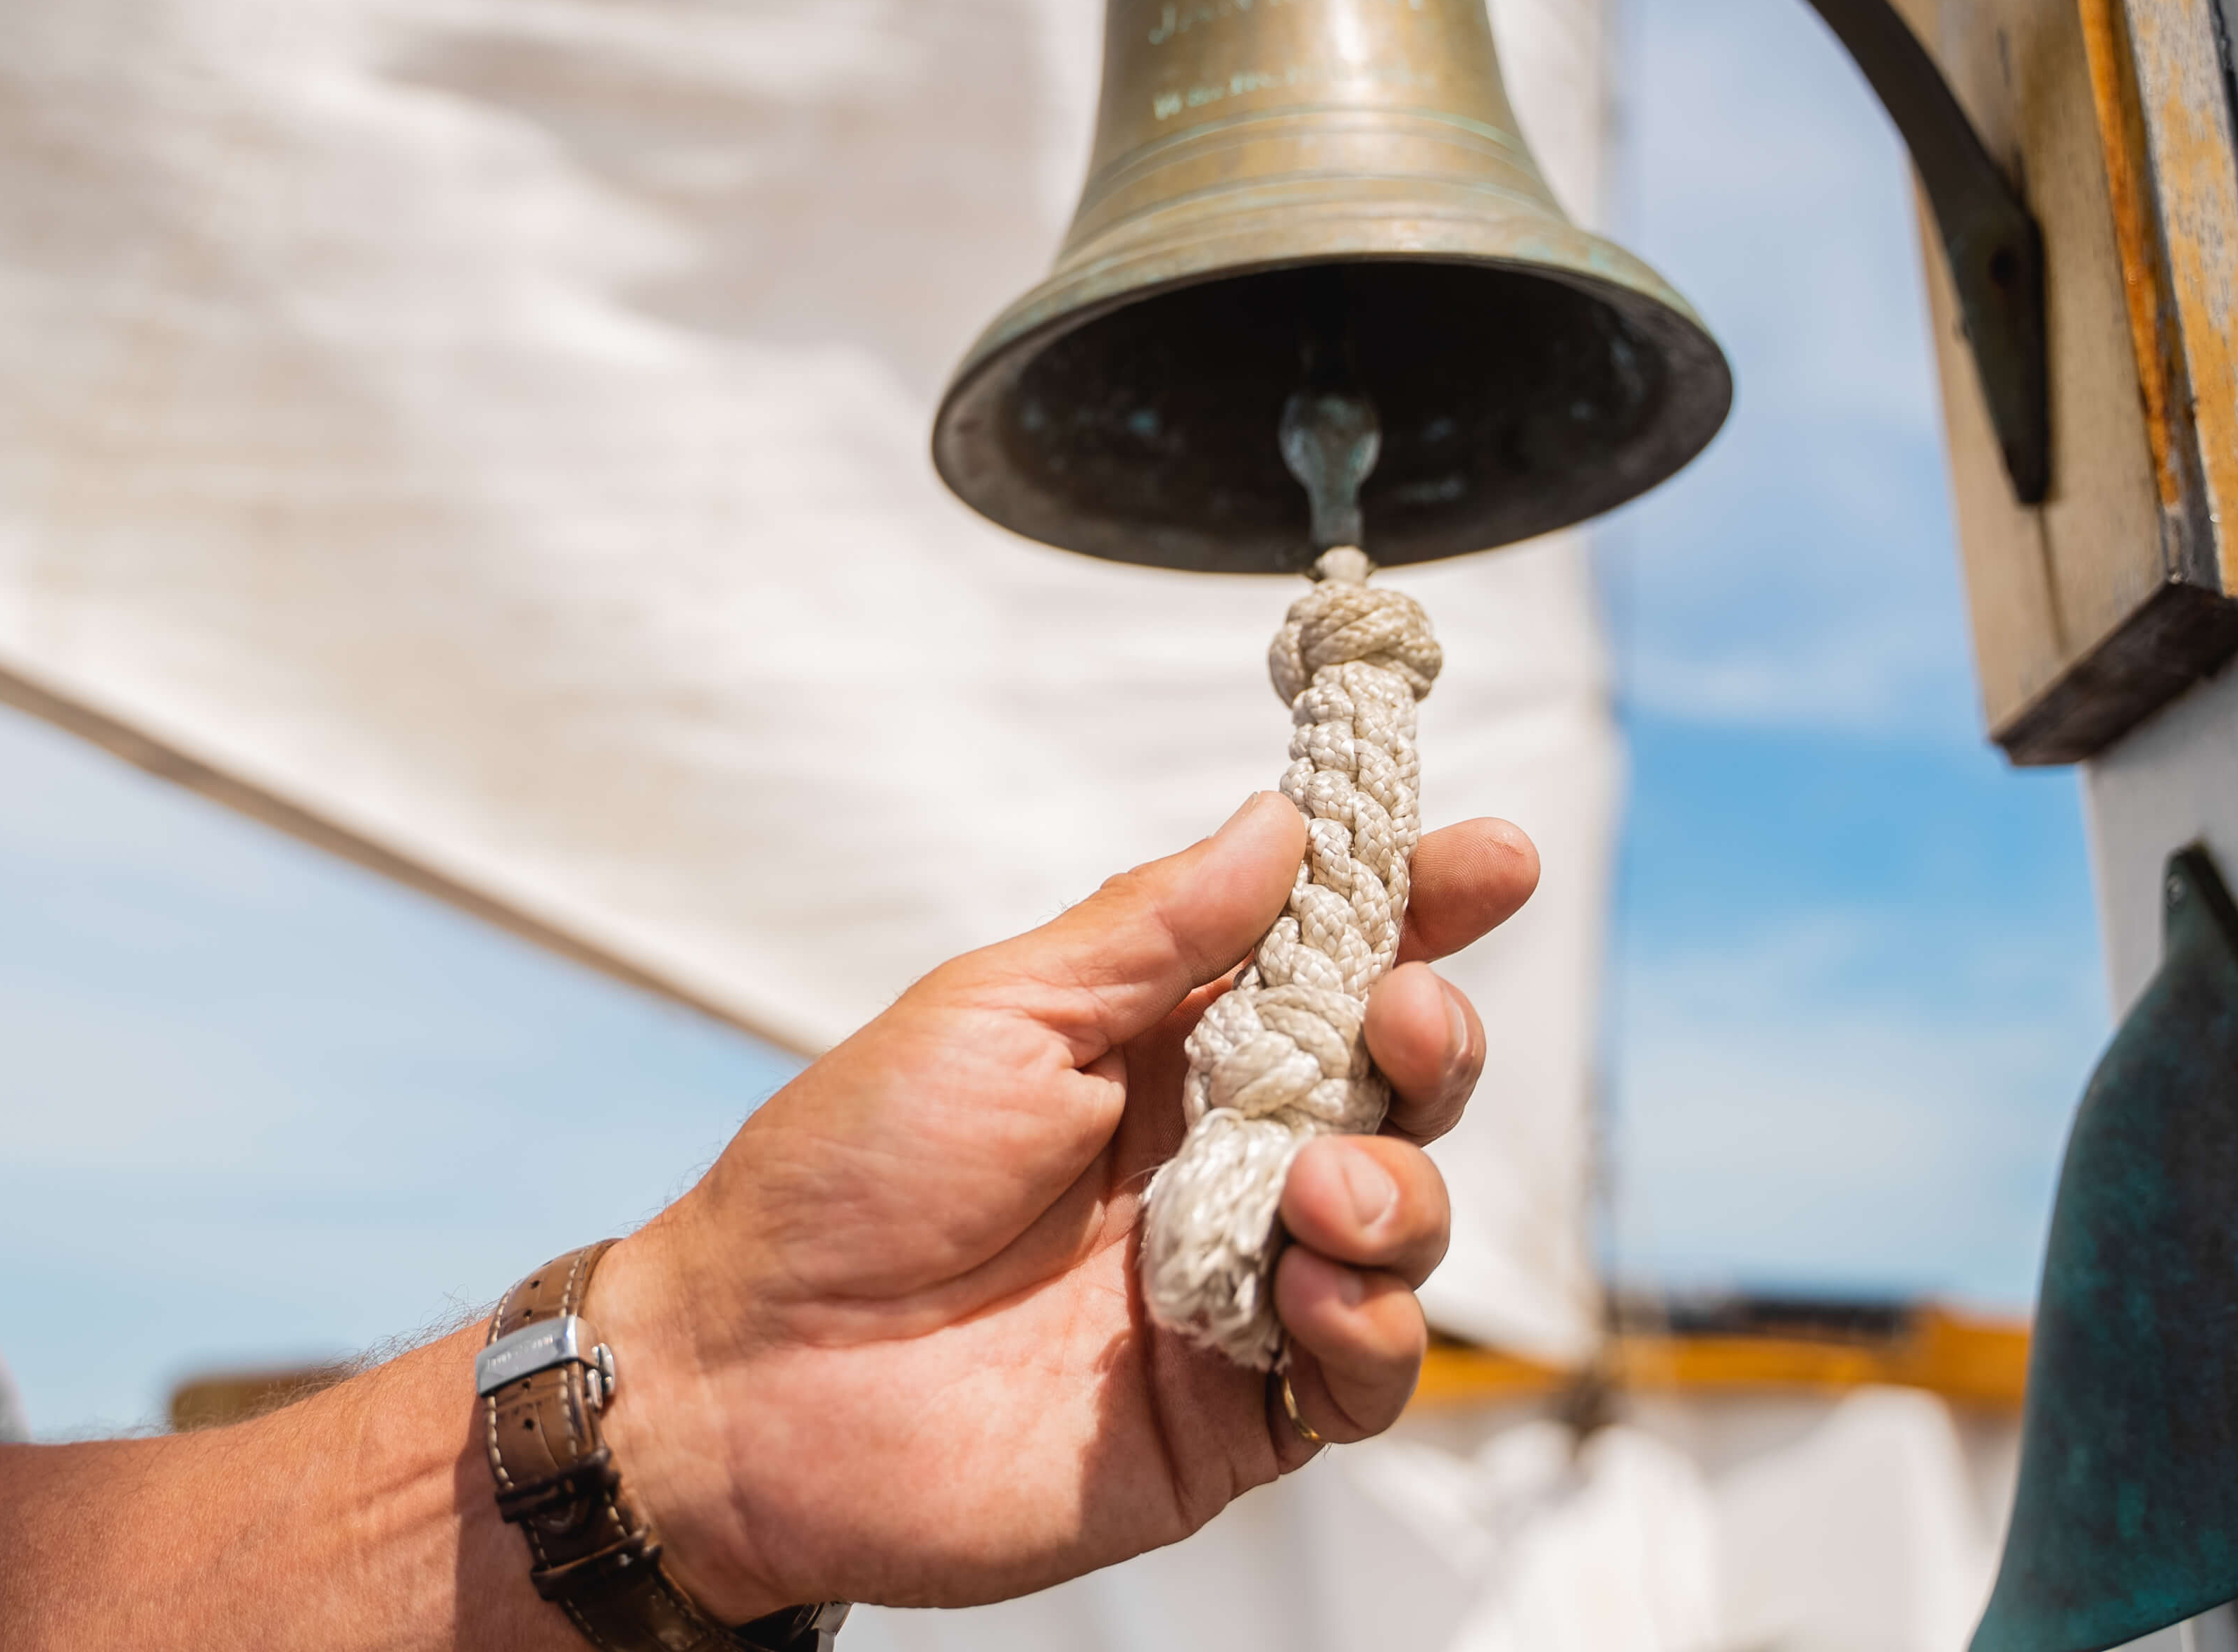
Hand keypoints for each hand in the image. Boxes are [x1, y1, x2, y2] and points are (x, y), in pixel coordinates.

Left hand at [591, 792, 1538, 1616]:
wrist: (745, 1378)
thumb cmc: (840, 1180)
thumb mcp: (993, 1014)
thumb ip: (1150, 932)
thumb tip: (1281, 821)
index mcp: (1156, 1051)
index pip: (1325, 964)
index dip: (1418, 910)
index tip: (1491, 860)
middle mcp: (1211, 1161)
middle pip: (1394, 1088)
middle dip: (1432, 1040)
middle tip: (1403, 1020)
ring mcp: (1231, 1288)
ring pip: (1403, 1226)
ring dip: (1400, 1189)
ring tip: (1325, 1183)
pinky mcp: (1233, 1416)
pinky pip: (1364, 1374)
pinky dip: (1368, 1327)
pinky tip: (1305, 1288)